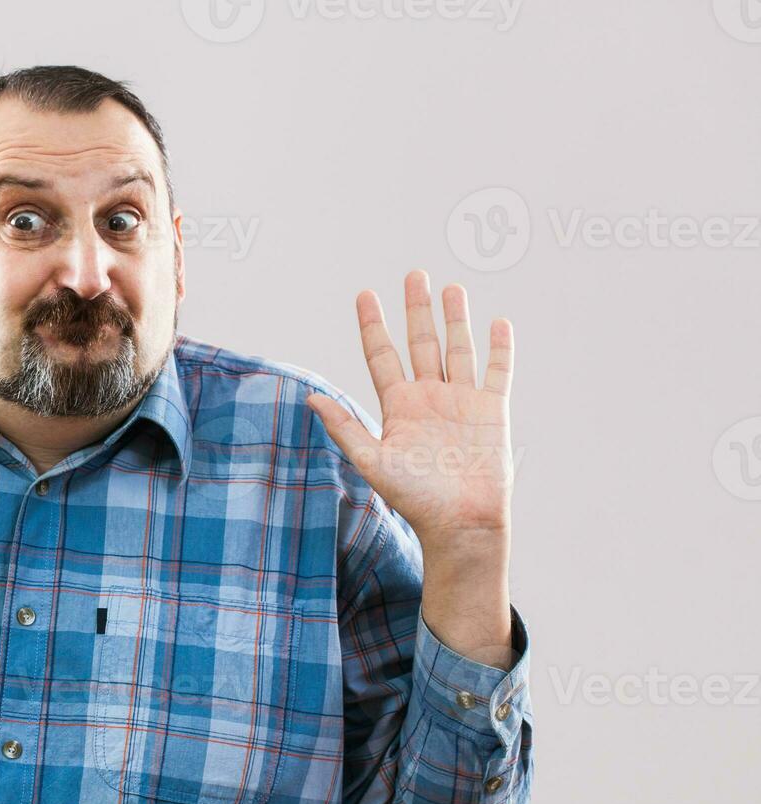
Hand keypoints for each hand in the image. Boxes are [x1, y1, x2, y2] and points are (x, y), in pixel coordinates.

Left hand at [307, 270, 514, 547]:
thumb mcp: (373, 461)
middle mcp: (428, 398)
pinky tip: (498, 323)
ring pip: (457, 349)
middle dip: (417, 309)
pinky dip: (499, 347)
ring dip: (455, 319)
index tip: (365, 294)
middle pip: (421, 343)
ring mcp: (462, 401)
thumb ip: (345, 427)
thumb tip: (311, 399)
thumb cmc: (414, 498)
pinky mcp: (492, 410)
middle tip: (414, 275)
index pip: (382, 355)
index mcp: (398, 406)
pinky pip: (497, 371)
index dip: (373, 325)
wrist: (460, 522)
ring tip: (452, 288)